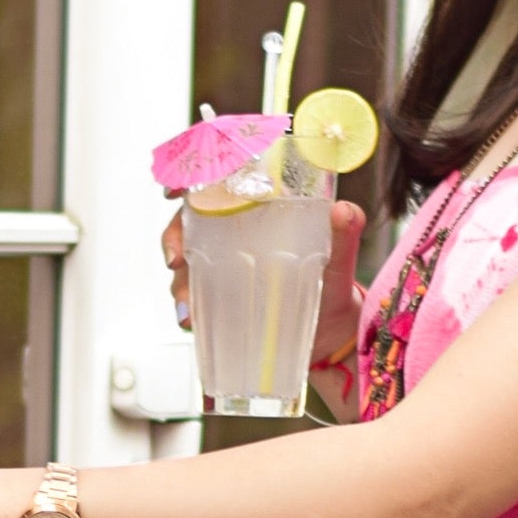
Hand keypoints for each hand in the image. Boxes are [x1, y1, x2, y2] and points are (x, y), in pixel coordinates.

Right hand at [160, 198, 369, 416]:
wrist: (330, 335)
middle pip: (190, 222)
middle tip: (175, 261)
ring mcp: (225, 268)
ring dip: (178, 283)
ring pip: (186, 263)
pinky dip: (188, 309)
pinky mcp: (222, 299)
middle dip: (172, 237)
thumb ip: (345, 234)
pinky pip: (195, 297)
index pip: (218, 185)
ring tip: (188, 309)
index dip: (190, 181)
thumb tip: (344, 211)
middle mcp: (236, 235)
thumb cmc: (334, 287)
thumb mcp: (340, 259)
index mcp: (260, 212)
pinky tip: (189, 321)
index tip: (174, 191)